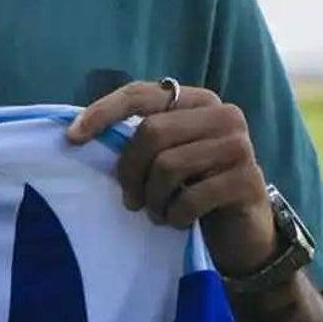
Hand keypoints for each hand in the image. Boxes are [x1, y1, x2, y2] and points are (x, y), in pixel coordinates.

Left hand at [66, 80, 277, 277]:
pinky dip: (176, 214)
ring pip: (169, 165)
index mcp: (196, 99)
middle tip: (129, 198)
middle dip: (131, 170)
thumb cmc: (193, 184)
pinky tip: (177, 219)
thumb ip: (137, 135)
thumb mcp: (164, 154)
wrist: (241, 228)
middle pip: (152, 131)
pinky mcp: (249, 180)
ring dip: (153, 197)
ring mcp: (240, 145)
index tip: (73, 138)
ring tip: (155, 211)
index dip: (103, 113)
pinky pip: (192, 197)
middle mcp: (223, 114)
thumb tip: (78, 132)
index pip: (140, 94)